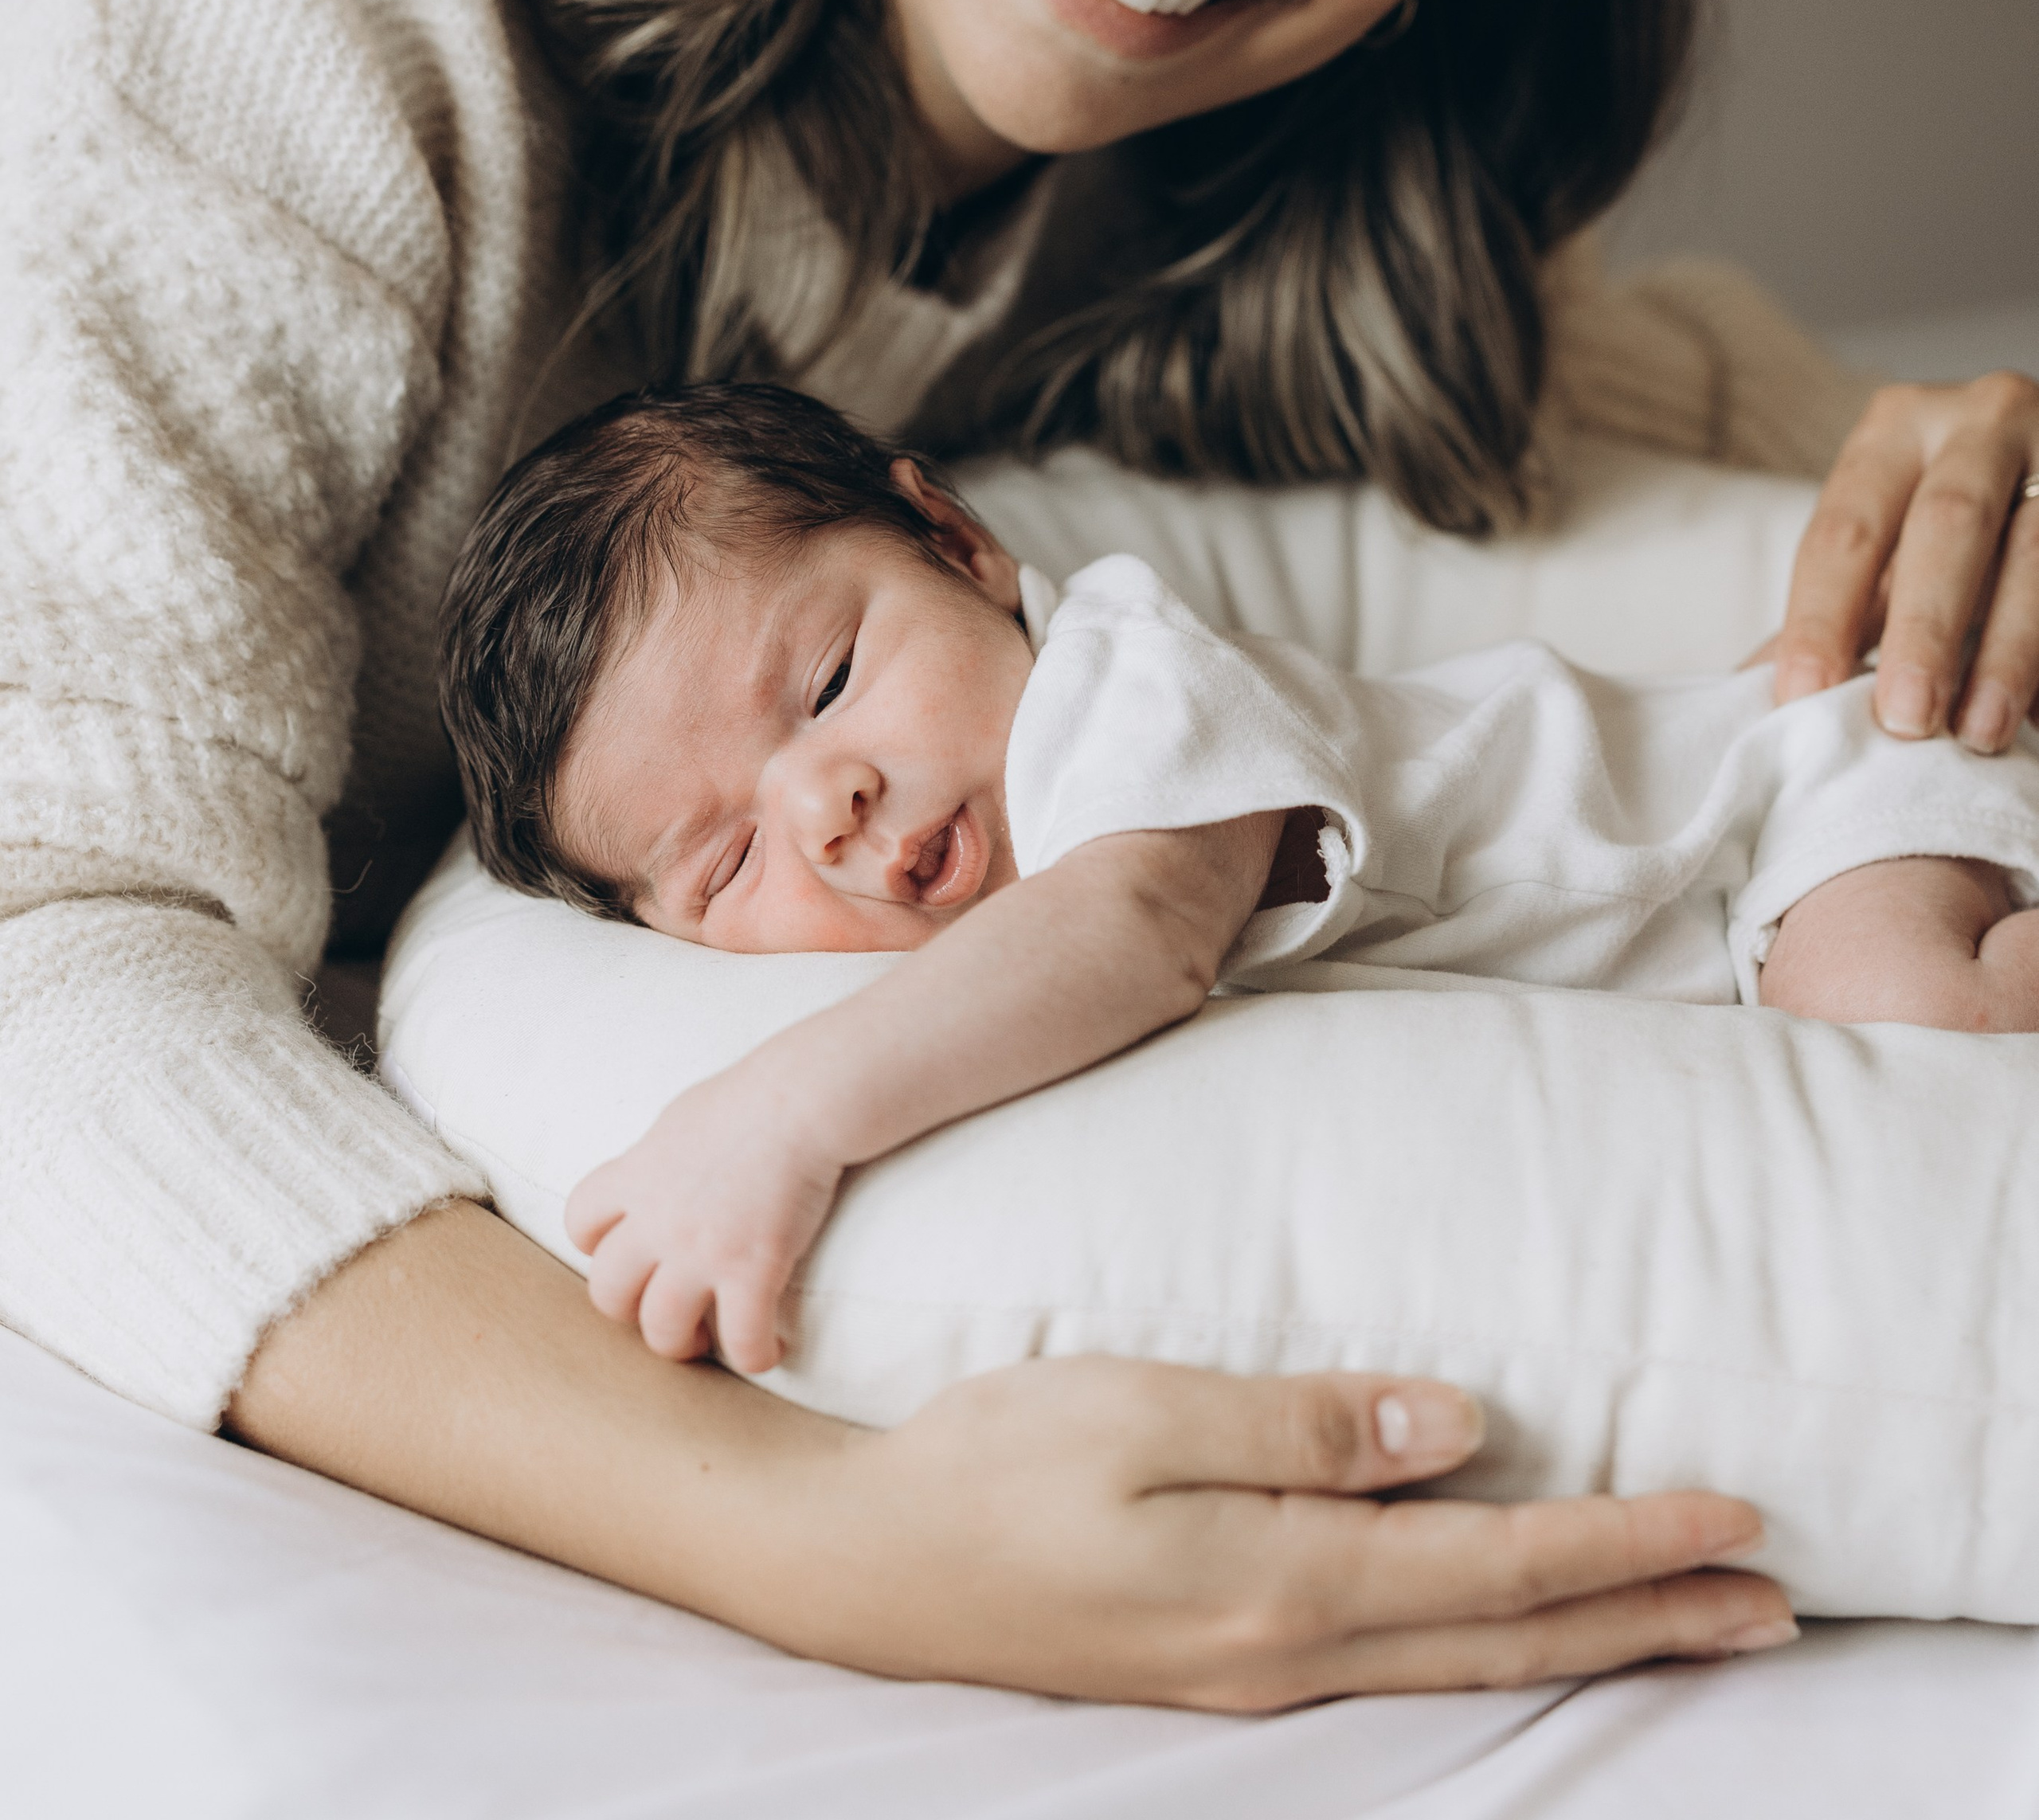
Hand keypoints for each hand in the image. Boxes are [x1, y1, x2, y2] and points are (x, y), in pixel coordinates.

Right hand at [232, 1206, 1793, 1705]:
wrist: (857, 1562)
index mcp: (1281, 1585)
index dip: (1627, 1544)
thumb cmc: (990, 1463)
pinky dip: (1489, 1644)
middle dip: (1647, 1618)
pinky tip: (1507, 1625)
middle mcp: (1288, 1649)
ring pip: (1460, 1661)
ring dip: (1586, 1639)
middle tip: (1772, 1605)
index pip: (1498, 1569)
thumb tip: (1465, 1429)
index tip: (1739, 1518)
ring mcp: (1253, 1671)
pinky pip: (1397, 1660)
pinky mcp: (1220, 1660)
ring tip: (1687, 1627)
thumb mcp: (1141, 1413)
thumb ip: (1306, 1426)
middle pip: (1507, 1638)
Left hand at [565, 1063, 844, 1370]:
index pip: (580, 1222)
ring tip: (710, 1337)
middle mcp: (657, 1220)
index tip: (633, 1248)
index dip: (599, 1244)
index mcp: (637, 1176)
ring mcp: (701, 1251)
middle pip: (608, 1293)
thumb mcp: (681, 1119)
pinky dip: (756, 1357)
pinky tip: (773, 1349)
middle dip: (632, 1309)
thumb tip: (660, 1174)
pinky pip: (742, 1342)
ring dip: (683, 1343)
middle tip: (667, 1304)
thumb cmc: (751, 1098)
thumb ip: (659, 1158)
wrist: (801, 1099)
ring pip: (662, 1331)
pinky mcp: (752, 1271)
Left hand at [1775, 374, 2038, 750]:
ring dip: (2006, 654)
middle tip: (1905, 719)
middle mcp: (1981, 422)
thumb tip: (1754, 689)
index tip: (1803, 697)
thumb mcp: (1892, 538)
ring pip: (2034, 557)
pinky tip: (2035, 716)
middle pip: (1947, 525)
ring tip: (1979, 733)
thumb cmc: (1954, 522)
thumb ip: (1840, 607)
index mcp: (1899, 429)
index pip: (1846, 527)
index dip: (1821, 616)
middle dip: (1923, 628)